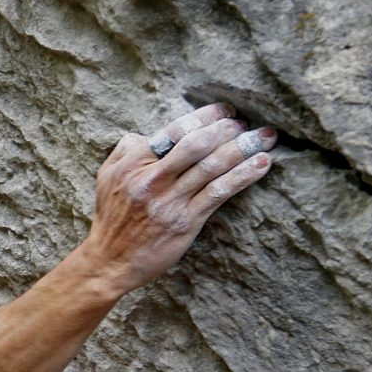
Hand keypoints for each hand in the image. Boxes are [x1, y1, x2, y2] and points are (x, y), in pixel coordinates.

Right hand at [85, 100, 274, 290]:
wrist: (110, 260)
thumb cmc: (111, 217)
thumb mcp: (107, 176)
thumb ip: (126, 150)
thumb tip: (146, 133)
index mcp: (136, 163)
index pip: (175, 130)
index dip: (205, 117)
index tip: (225, 111)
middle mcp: (153, 179)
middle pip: (197, 144)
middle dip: (227, 129)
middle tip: (247, 123)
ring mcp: (170, 201)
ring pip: (212, 166)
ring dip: (243, 148)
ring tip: (264, 138)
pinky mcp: (185, 221)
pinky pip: (219, 193)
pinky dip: (243, 176)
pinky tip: (261, 165)